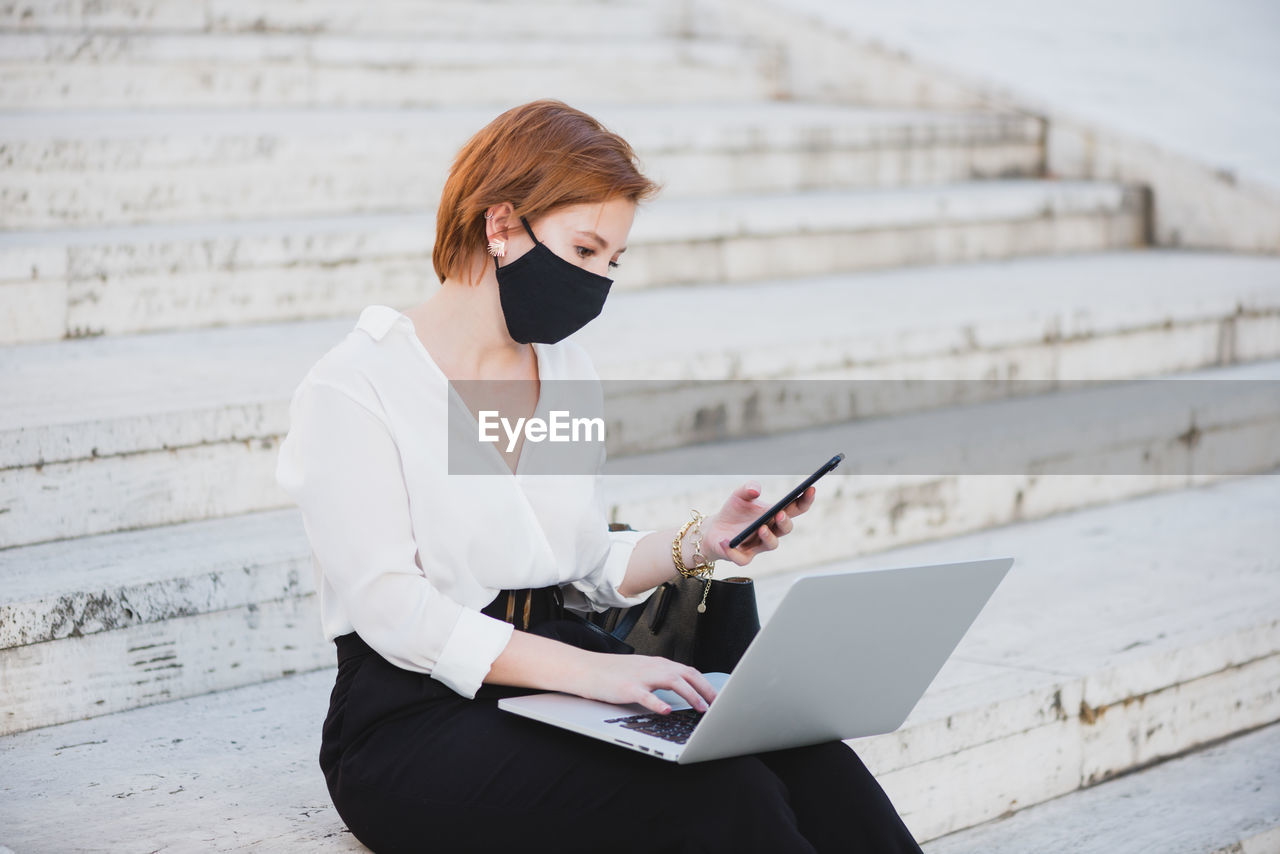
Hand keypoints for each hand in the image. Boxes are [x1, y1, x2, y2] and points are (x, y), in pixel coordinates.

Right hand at [572, 652, 717, 714]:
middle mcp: (653, 667)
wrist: (585, 669)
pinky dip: (658, 702)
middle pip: (687, 674)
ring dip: (690, 695)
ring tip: (701, 708)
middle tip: (718, 705)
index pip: (689, 671)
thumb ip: (660, 677)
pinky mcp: (627, 687)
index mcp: (658, 663)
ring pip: (673, 681)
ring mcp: (641, 676)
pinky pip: (646, 695)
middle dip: (706, 690)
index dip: (706, 684)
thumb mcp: (641, 671)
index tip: (718, 697)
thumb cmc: (612, 673)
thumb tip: (681, 688)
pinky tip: (667, 710)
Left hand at [702, 482, 816, 565]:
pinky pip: (743, 558)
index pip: (795, 508)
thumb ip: (748, 488)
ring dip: (768, 537)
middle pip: (786, 529)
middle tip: (779, 514)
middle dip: (785, 522)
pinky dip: (734, 552)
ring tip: (760, 528)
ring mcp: (758, 545)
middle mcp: (770, 531)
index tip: (810, 489)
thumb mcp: (739, 495)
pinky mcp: (742, 556)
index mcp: (774, 514)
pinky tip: (727, 542)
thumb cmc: (733, 512)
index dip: (805, 500)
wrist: (714, 529)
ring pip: (771, 545)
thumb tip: (756, 490)